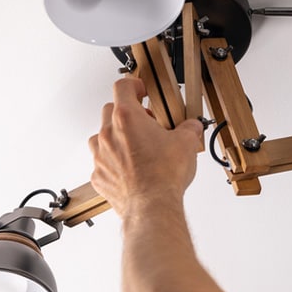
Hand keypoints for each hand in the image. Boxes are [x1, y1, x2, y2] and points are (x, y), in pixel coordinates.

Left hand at [89, 78, 203, 215]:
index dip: (133, 84)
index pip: (123, 86)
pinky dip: (113, 162)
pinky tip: (130, 168)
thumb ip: (189, 128)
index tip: (140, 89)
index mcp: (127, 118)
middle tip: (145, 122)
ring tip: (136, 146)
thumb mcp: (186, 143)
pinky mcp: (99, 176)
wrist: (152, 206)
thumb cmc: (163, 176)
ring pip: (102, 136)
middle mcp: (109, 134)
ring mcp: (101, 156)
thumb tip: (192, 127)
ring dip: (116, 137)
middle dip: (127, 113)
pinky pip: (102, 162)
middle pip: (110, 110)